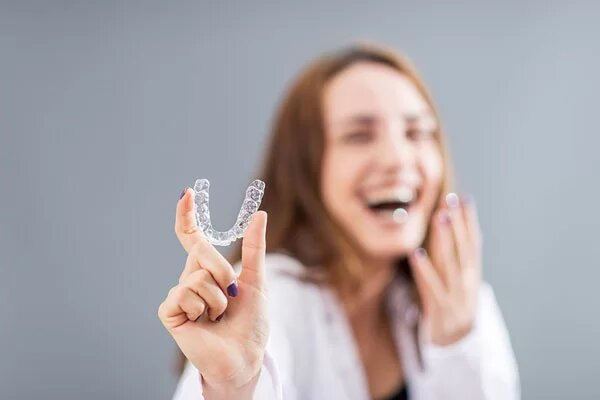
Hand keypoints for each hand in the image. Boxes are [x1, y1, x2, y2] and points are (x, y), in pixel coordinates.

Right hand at [158, 188, 268, 391]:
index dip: (187, 215)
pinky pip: (184, 294)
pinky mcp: (170, 311)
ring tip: (219, 316)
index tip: (186, 192)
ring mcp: (179, 294)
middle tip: (232, 294)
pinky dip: (202, 308)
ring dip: (218, 298)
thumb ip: (255, 248)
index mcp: (208, 270)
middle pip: (200, 251)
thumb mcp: (257, 280)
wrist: (245, 356)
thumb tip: (260, 215)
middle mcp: (190, 278)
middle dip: (224, 271)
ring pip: (197, 276)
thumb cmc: (250, 323)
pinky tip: (203, 323)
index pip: (193, 237)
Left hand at [409, 193, 481, 345]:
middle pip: (463, 248)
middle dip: (458, 222)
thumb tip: (448, 229)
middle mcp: (466, 283)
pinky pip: (430, 286)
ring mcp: (455, 296)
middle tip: (450, 199)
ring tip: (439, 217)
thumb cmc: (452, 307)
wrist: (456, 347)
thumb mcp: (457, 282)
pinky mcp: (439, 309)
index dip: (470, 221)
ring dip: (445, 239)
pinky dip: (424, 269)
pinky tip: (415, 252)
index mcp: (472, 275)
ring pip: (450, 263)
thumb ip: (454, 258)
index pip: (473, 243)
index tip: (465, 199)